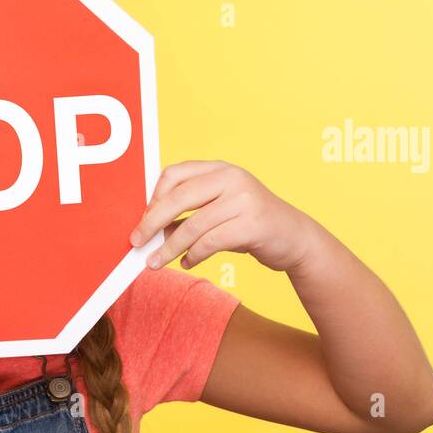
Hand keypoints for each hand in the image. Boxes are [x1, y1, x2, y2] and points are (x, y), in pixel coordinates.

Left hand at [129, 160, 318, 272]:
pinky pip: (210, 242)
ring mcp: (244, 199)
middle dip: (152, 223)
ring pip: (193, 225)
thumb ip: (188, 213)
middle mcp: (231, 179)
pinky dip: (193, 256)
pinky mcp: (252, 225)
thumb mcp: (219, 210)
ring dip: (170, 248)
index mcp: (220, 169)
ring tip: (156, 263)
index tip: (142, 220)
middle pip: (178, 198)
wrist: (295, 238)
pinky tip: (187, 263)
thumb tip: (149, 228)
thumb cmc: (249, 224)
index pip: (175, 174)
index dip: (153, 197)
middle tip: (137, 242)